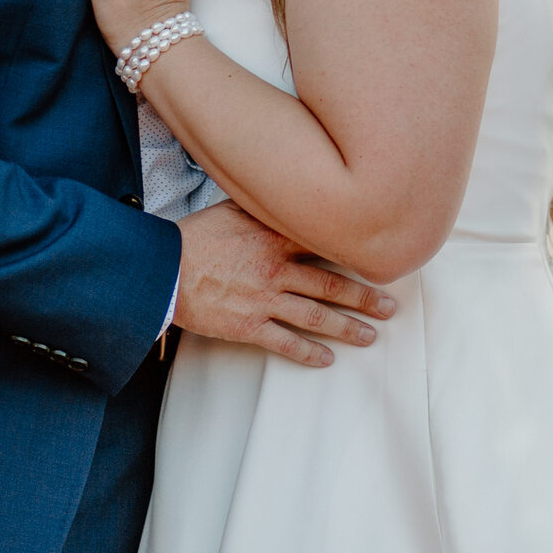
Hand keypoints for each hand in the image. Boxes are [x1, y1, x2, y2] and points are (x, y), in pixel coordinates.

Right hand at [174, 202, 394, 366]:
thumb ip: (263, 208)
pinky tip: (327, 359)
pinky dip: (309, 353)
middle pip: (331, 284)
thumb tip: (285, 193)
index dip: (355, 253)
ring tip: (371, 336)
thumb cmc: (195, 238)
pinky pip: (285, 343)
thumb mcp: (231, 210)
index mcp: (274, 238)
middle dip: (365, 297)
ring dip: (347, 327)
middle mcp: (275, 269)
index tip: (380, 259)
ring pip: (316, 316)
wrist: (162, 270)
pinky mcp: (248, 326)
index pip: (325, 244)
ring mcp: (263, 300)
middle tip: (390, 306)